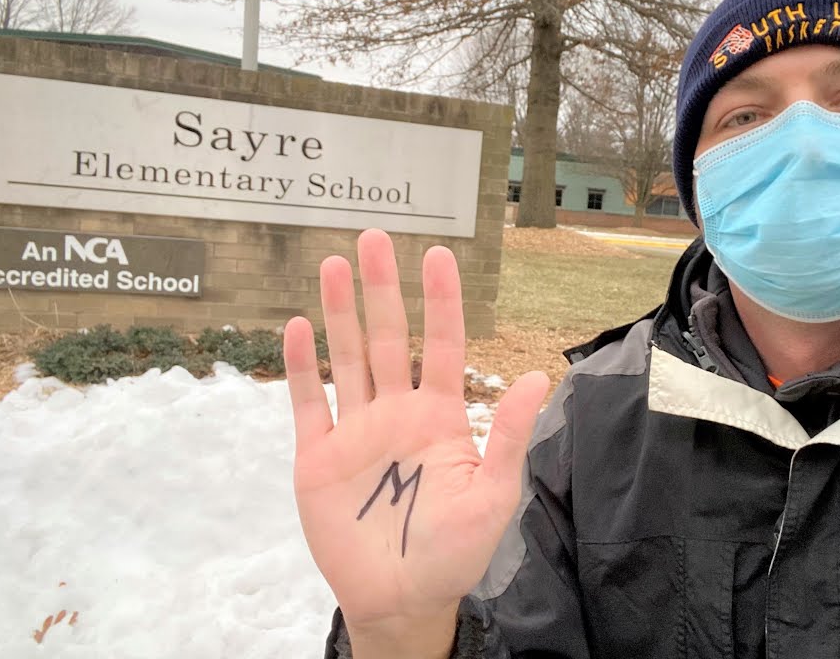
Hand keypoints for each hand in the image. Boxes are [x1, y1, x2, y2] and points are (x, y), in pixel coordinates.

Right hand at [283, 229, 548, 647]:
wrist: (401, 600)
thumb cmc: (454, 552)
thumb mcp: (492, 496)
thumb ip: (507, 435)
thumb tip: (540, 377)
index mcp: (439, 416)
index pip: (439, 345)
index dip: (439, 301)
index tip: (438, 255)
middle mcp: (395, 413)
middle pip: (386, 339)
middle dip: (380, 290)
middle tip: (374, 239)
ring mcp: (355, 432)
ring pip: (346, 360)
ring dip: (339, 313)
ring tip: (334, 264)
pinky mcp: (319, 458)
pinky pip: (308, 404)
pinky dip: (302, 368)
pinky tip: (299, 327)